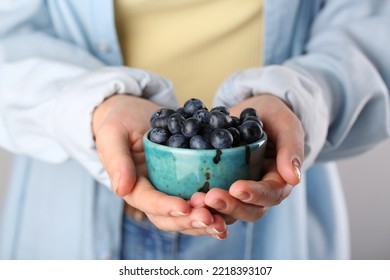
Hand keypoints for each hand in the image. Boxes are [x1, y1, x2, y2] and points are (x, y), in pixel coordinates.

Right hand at [92, 95, 227, 238]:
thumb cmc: (119, 120)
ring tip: (223, 224)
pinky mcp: (184, 183)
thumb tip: (121, 190)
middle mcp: (151, 194)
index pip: (148, 201)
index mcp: (132, 186)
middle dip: (190, 220)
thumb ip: (116, 160)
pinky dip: (212, 211)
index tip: (185, 206)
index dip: (166, 206)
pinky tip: (229, 214)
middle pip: (169, 217)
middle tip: (211, 218)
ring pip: (185, 216)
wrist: (133, 113)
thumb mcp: (112, 134)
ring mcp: (168, 191)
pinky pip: (197, 203)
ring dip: (204, 223)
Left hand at [192, 94, 303, 223]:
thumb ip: (292, 146)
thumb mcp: (285, 123)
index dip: (254, 194)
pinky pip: (212, 201)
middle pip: (248, 210)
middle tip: (209, 197)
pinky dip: (200, 203)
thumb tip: (294, 178)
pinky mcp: (220, 186)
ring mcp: (238, 191)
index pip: (270, 195)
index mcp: (278, 181)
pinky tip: (186, 198)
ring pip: (228, 212)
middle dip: (230, 207)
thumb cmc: (272, 116)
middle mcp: (259, 192)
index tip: (236, 187)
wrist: (250, 112)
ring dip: (212, 210)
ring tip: (194, 201)